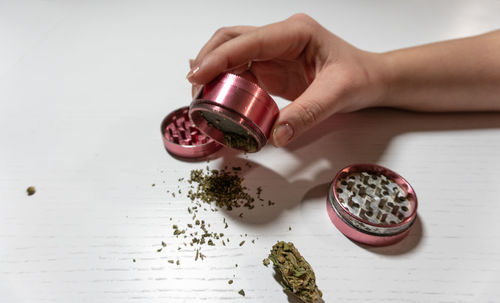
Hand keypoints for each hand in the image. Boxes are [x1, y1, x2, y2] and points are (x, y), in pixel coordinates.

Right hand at [187, 14, 383, 146]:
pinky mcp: (272, 67)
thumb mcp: (336, 95)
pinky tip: (218, 97)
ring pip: (233, 53)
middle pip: (232, 39)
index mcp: (295, 33)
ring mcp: (274, 51)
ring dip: (214, 72)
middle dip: (209, 60)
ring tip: (201, 96)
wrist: (370, 80)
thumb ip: (306, 114)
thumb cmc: (359, 78)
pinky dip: (227, 83)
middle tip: (194, 87)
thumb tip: (275, 135)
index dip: (219, 57)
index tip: (197, 75)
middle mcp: (280, 37)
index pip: (248, 41)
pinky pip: (242, 71)